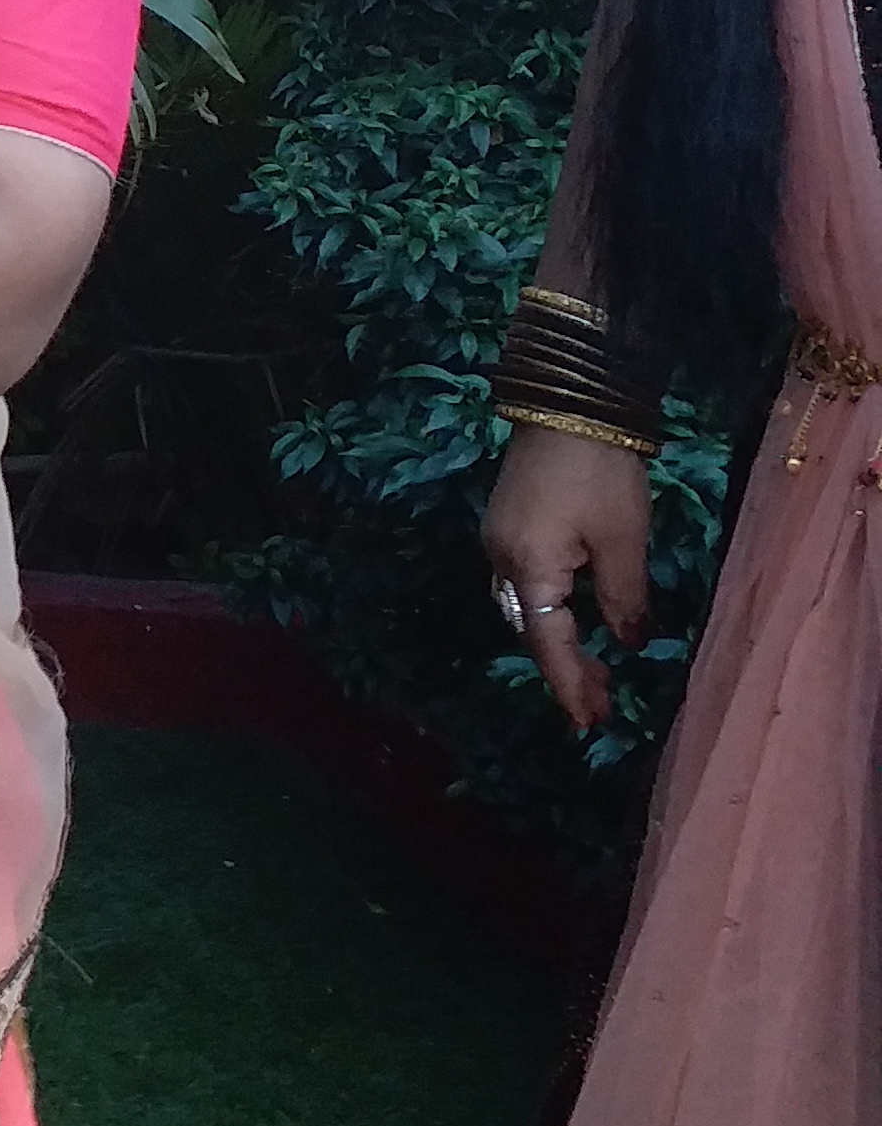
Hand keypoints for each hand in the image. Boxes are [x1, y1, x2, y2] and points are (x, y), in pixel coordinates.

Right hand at [485, 418, 655, 734]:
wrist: (569, 403)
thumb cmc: (601, 474)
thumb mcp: (625, 541)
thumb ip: (624, 599)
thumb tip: (626, 643)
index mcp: (530, 567)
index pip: (548, 642)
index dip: (572, 684)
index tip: (593, 722)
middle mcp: (501, 558)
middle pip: (528, 628)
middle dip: (561, 668)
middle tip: (599, 703)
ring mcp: (498, 538)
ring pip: (522, 607)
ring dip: (553, 641)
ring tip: (589, 669)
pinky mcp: (507, 522)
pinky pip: (522, 584)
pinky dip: (547, 612)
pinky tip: (572, 620)